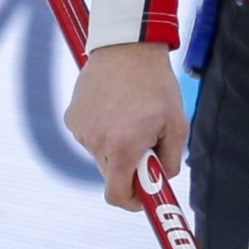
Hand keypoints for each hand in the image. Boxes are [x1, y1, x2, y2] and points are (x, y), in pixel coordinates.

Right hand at [63, 41, 186, 209]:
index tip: (144, 196)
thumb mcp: (177, 125)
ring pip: (100, 155)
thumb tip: (162, 179)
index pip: (117, 195)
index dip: (132, 201)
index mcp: (122, 148)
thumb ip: (171, 160)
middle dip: (129, 169)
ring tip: (130, 116)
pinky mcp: (72, 117)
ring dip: (115, 147)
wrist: (127, 46)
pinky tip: (114, 106)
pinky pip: (90, 136)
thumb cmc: (157, 86)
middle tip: (146, 146)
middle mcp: (96, 142)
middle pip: (111, 175)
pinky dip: (102, 130)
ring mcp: (80, 129)